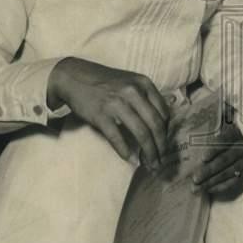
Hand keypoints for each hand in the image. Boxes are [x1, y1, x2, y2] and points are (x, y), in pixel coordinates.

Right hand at [47, 57, 169, 168]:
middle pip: (155, 125)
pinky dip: (125, 151)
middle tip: (160, 162)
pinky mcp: (100, 115)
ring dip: (148, 152)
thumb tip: (162, 124)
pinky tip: (130, 159)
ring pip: (141, 133)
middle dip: (160, 147)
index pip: (164, 113)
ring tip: (150, 164)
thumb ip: (146, 97)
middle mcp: (133, 92)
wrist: (75, 77)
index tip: (164, 145)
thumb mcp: (131, 82)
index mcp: (144, 84)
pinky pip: (117, 137)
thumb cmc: (106, 82)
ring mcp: (117, 103)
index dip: (166, 133)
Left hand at [191, 113, 242, 198]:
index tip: (202, 159)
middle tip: (195, 178)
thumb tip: (203, 116)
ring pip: (229, 172)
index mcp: (235, 133)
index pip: (225, 140)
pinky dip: (221, 187)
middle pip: (226, 159)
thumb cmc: (222, 137)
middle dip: (209, 170)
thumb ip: (210, 125)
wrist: (240, 145)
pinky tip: (208, 190)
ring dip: (212, 181)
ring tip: (197, 188)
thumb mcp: (218, 128)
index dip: (214, 149)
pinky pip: (233, 181)